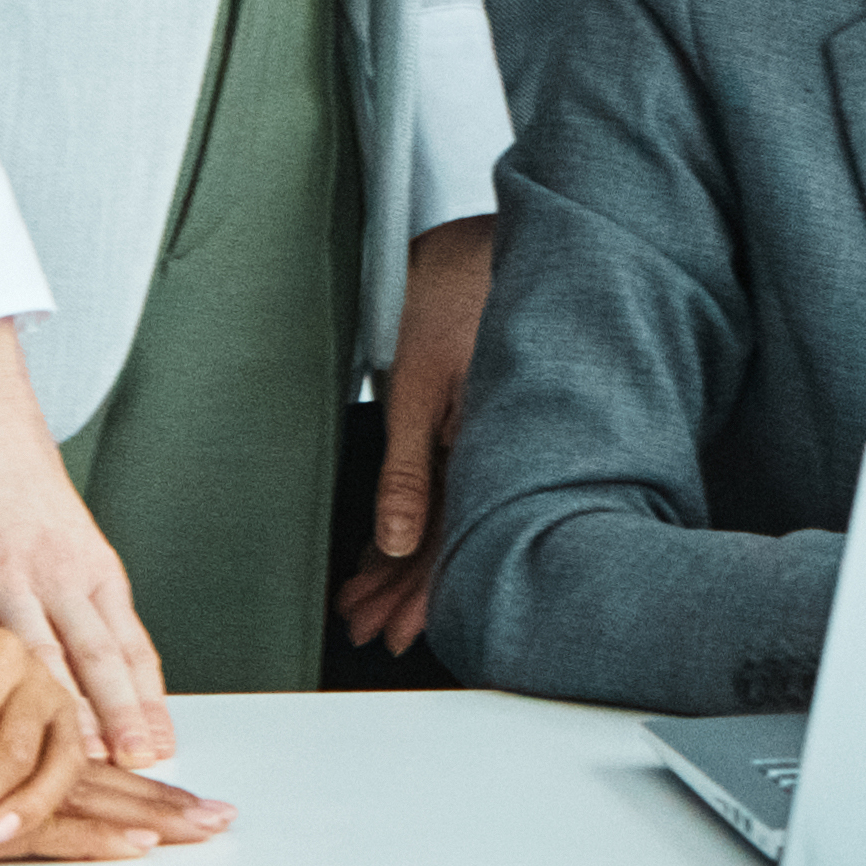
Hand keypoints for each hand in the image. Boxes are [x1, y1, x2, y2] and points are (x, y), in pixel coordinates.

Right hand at [0, 319, 175, 768]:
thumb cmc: (16, 478)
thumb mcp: (65, 538)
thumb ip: (79, 602)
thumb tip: (99, 672)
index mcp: (92, 565)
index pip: (130, 643)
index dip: (145, 700)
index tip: (160, 747)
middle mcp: (57, 570)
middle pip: (98, 655)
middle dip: (119, 717)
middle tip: (138, 764)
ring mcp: (3, 573)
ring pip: (38, 655)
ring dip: (56, 712)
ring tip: (70, 760)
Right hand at [0, 690, 215, 865]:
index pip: (62, 766)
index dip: (126, 787)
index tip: (187, 807)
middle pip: (82, 777)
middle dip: (157, 804)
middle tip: (223, 822)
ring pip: (68, 796)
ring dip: (138, 820)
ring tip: (199, 834)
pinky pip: (27, 824)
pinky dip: (84, 834)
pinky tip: (130, 845)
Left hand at [333, 214, 493, 658]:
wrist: (498, 232)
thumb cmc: (458, 288)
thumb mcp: (419, 384)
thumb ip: (409, 469)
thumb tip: (396, 540)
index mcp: (486, 449)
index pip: (455, 544)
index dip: (423, 596)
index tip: (396, 632)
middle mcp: (495, 450)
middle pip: (451, 539)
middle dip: (407, 591)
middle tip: (369, 629)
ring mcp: (489, 433)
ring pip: (450, 515)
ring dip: (408, 562)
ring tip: (368, 600)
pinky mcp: (480, 414)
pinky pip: (452, 480)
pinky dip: (420, 516)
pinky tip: (393, 540)